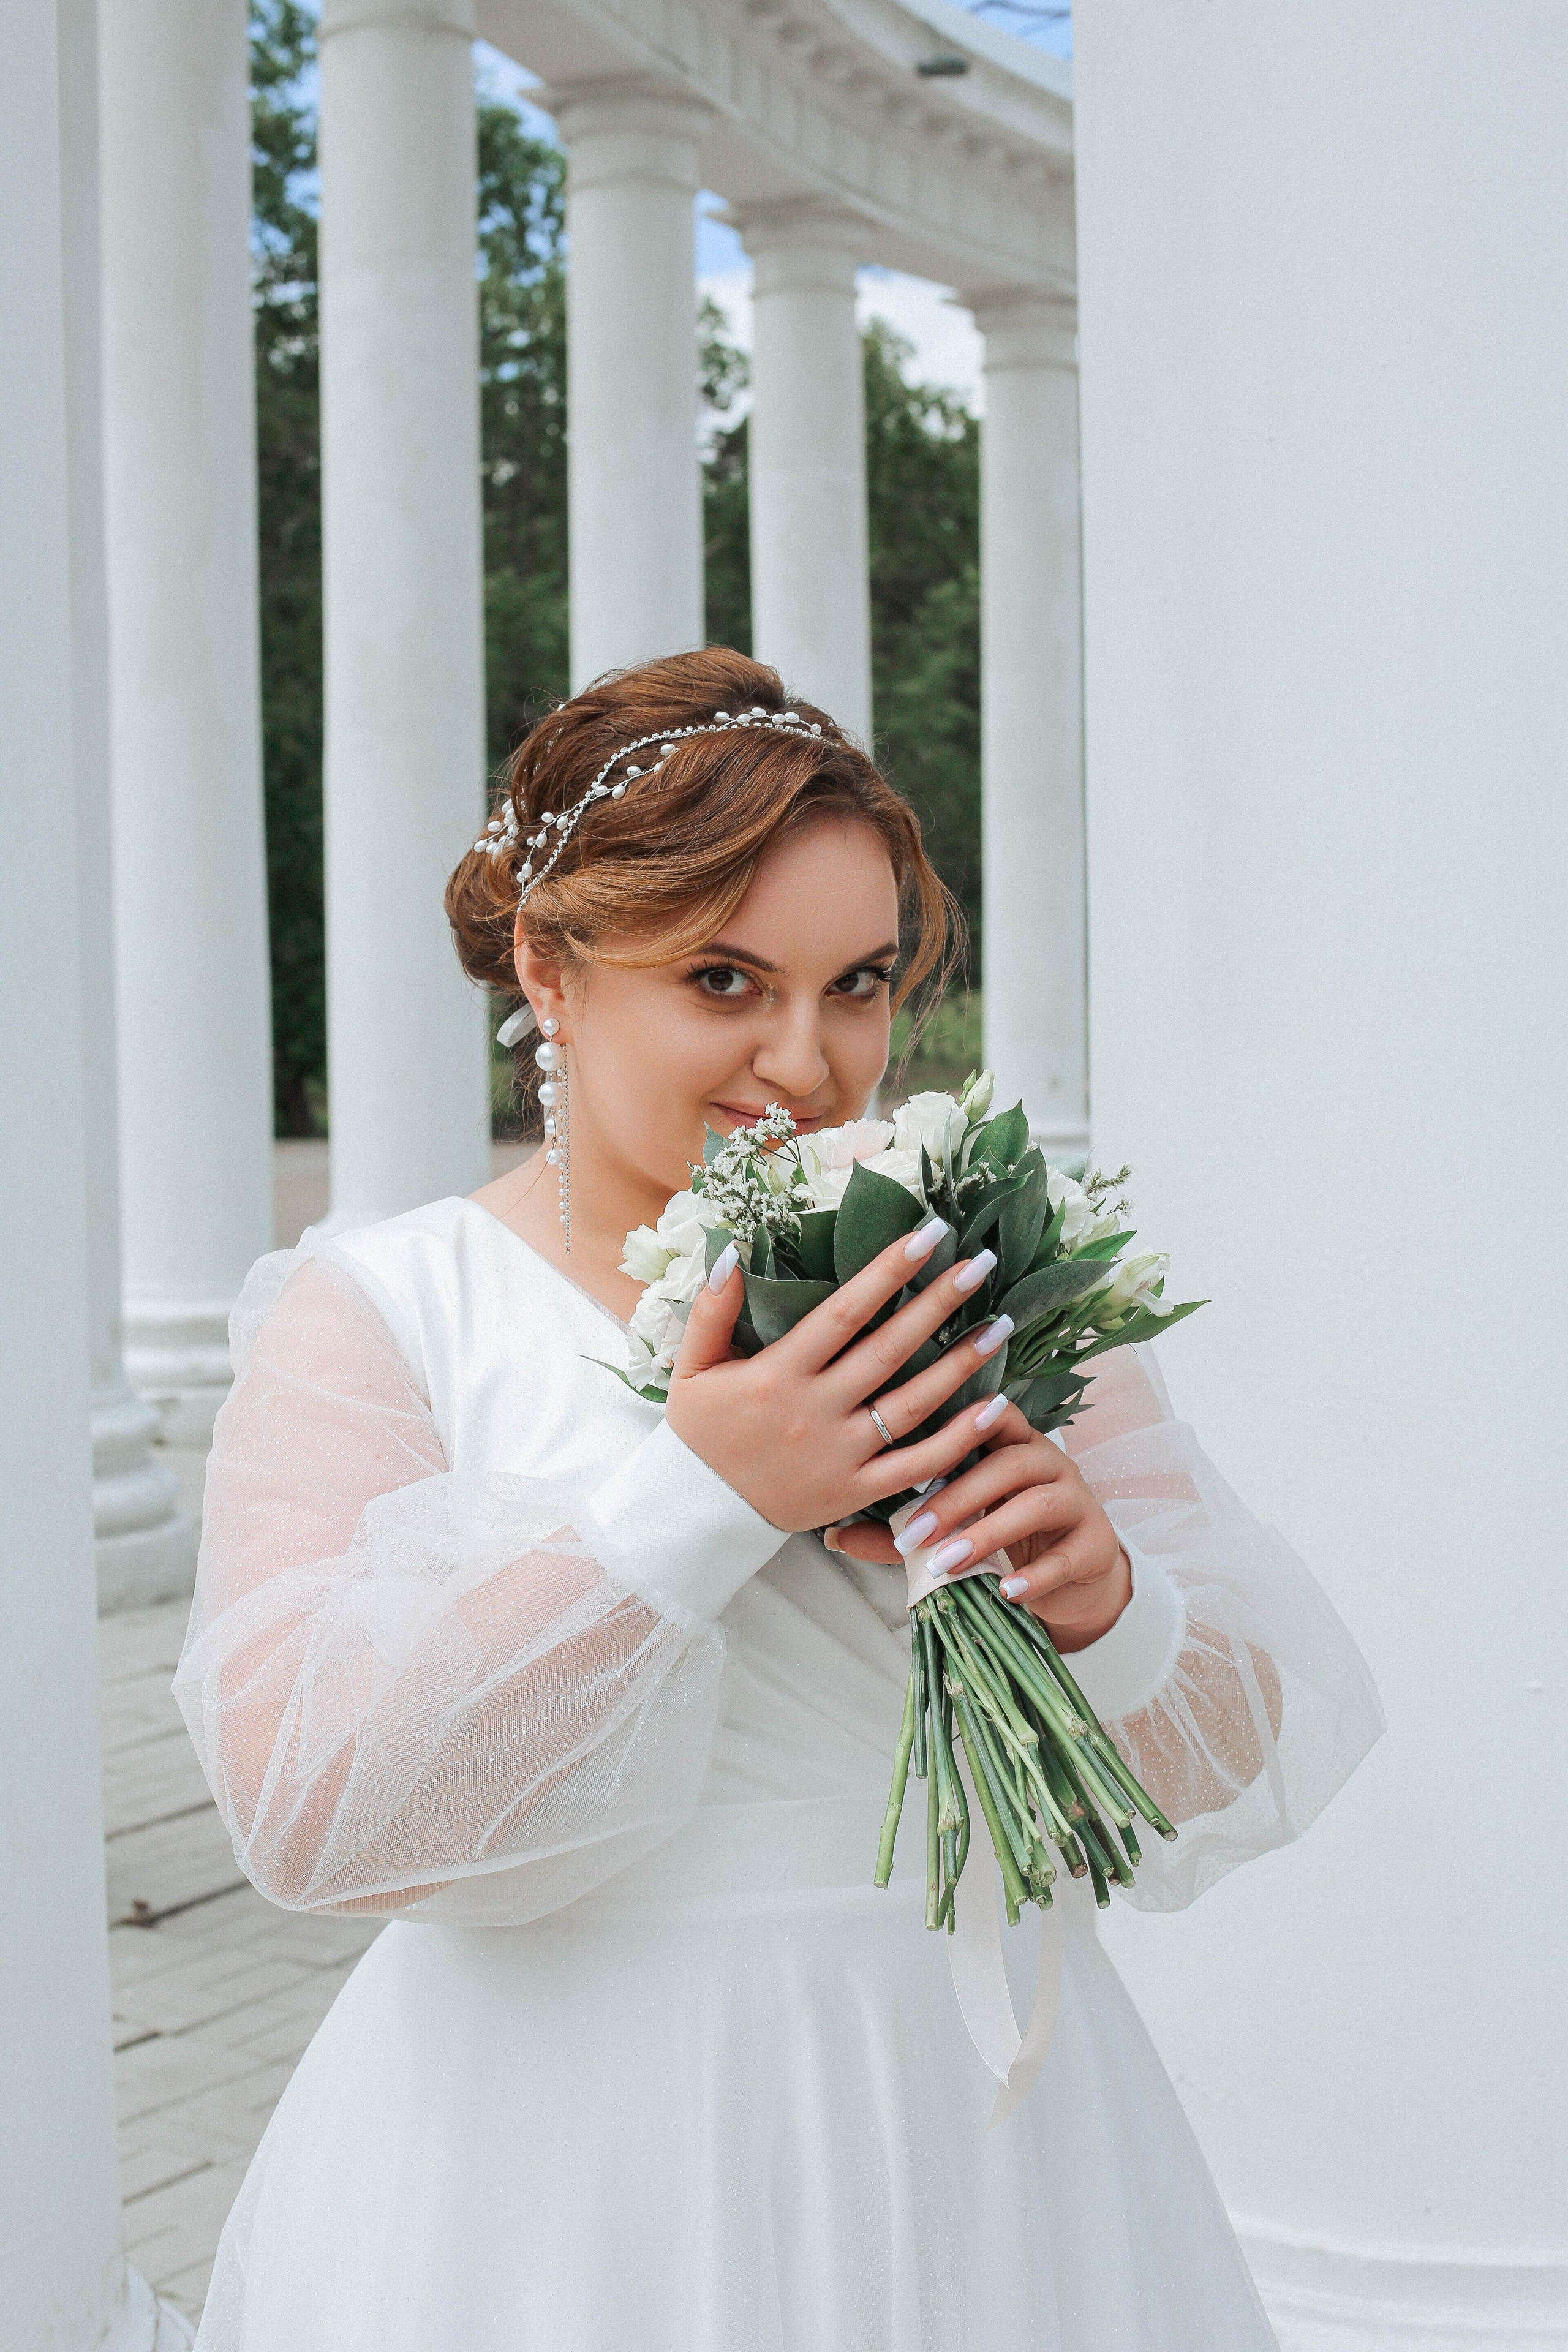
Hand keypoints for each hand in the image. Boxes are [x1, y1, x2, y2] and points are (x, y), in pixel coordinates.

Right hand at [664, 1221, 1013, 1535]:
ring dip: (960, 1364)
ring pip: (912, 1405)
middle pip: (889, 1349)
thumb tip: (730, 1254)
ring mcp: (840, 1455)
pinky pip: (916, 1467)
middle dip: (938, 1303)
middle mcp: (815, 1411)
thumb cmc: (701, 1432)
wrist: (697, 1515)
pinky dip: (958, 1441)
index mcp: (778, 1373)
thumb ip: (711, 1311)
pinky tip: (994, 1409)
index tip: (928, 1235)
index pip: (843, 1311)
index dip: (887, 1271)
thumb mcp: (692, 1366)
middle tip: (980, 1264)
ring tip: (999, 1326)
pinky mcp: (856, 1492)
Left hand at [826, 1403, 1132, 1651]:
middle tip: (914, 1533)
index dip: (962, 1424)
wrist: (1077, 1580)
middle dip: (958, 1496)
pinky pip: (1069, 1557)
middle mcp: (1051, 1463)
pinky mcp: (1097, 1546)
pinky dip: (1037, 1575)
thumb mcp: (953, 1531)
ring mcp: (1080, 1503)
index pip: (994, 1416)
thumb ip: (899, 1531)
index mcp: (1013, 1445)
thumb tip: (830, 1534)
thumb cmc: (1004, 1542)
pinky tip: (1007, 1592)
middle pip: (1008, 1462)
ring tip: (949, 1563)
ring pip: (1039, 1503)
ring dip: (990, 1532)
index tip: (919, 1442)